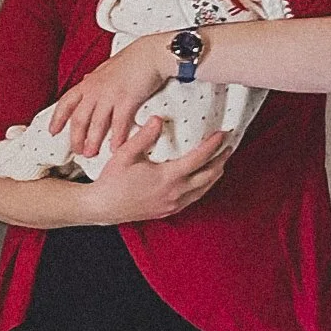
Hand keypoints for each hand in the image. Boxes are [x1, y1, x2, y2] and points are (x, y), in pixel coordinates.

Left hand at [48, 37, 168, 159]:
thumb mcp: (106, 68)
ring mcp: (110, 95)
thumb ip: (95, 78)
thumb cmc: (132, 60)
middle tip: (78, 151)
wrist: (152, 53)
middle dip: (76, 137)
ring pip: (96, 124)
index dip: (57, 118)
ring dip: (93, 141)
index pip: (66, 102)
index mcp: (88, 83)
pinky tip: (116, 148)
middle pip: (79, 118)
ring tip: (91, 154)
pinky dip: (117, 137)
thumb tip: (85, 80)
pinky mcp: (127, 99)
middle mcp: (95, 90)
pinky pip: (119, 123)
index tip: (52, 132)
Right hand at [86, 116, 230, 223]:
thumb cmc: (112, 181)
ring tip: (221, 162)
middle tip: (229, 147)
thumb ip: (144, 136)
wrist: (102, 207)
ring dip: (215, 174)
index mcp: (168, 177)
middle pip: (209, 175)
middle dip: (222, 160)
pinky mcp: (168, 211)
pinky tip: (202, 181)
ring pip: (204, 189)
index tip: (223, 134)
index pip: (199, 158)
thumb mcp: (125, 154)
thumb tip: (158, 119)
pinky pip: (194, 198)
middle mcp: (175, 192)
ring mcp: (173, 204)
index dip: (214, 145)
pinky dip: (204, 187)